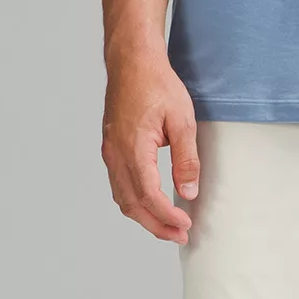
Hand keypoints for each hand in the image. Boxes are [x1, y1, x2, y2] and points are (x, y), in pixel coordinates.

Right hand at [101, 53, 199, 241]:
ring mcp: (110, 152)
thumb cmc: (157, 84)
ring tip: (167, 226)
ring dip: (144, 217)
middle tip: (179, 236)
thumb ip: (186, 159)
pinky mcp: (111, 148)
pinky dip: (134, 201)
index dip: (167, 215)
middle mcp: (116, 154)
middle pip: (132, 204)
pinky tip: (150, 204)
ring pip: (122, 197)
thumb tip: (188, 192)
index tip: (185, 225)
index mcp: (133, 148)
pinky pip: (118, 184)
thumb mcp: (182, 120)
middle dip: (156, 225)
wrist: (132, 62)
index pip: (149, 195)